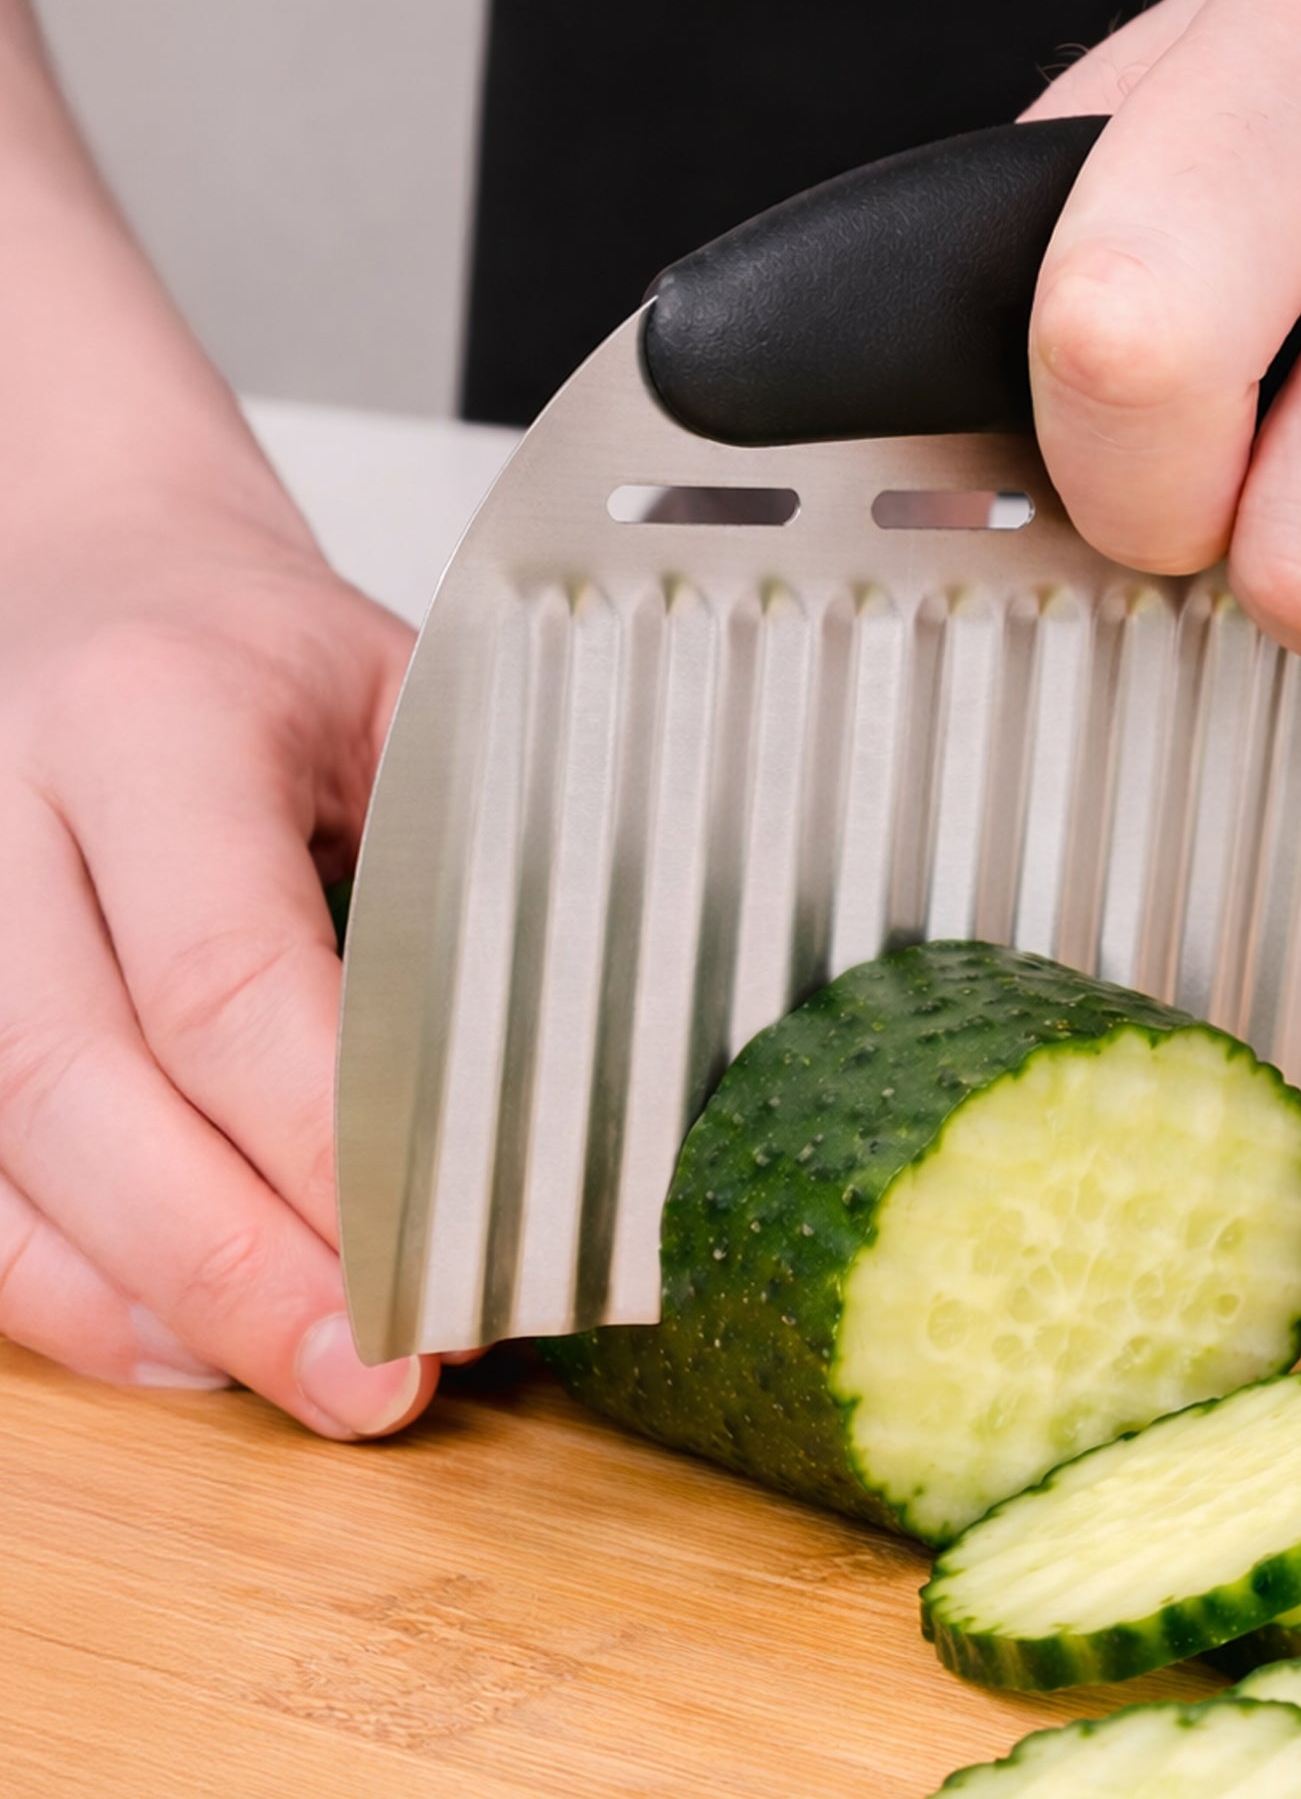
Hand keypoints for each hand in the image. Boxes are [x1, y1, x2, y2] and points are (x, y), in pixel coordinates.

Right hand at [0, 443, 440, 1436]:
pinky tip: (183, 1339)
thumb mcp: (402, 700)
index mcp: (148, 718)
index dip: (329, 1139)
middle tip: (381, 1375)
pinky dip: (61, 1289)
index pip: (224, 970)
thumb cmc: (269, 654)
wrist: (93, 579)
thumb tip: (580, 1067)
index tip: (447, 1247)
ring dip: (151, 1303)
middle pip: (79, 1088)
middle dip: (238, 1263)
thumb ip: (467, 859)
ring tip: (307, 1380)